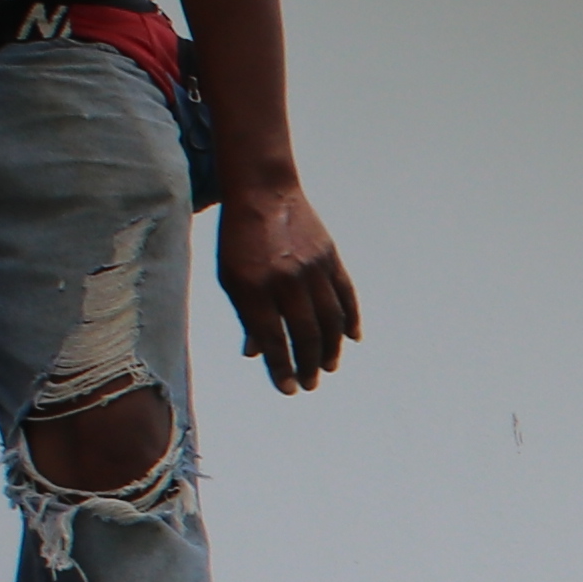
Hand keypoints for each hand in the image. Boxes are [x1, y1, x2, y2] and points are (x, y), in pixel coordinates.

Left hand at [215, 179, 361, 391]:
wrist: (262, 192)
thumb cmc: (239, 239)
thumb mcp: (231, 277)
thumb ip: (245, 314)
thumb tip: (255, 354)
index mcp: (253, 286)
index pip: (272, 338)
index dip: (281, 368)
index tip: (288, 389)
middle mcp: (285, 279)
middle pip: (304, 334)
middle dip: (308, 365)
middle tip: (310, 383)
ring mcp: (311, 267)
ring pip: (329, 319)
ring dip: (330, 349)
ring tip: (328, 367)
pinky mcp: (330, 257)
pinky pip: (345, 295)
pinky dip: (351, 319)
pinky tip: (351, 339)